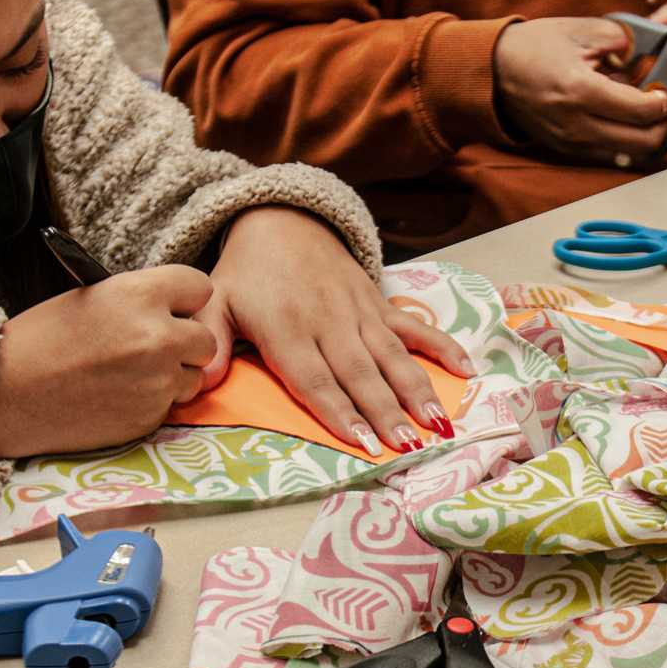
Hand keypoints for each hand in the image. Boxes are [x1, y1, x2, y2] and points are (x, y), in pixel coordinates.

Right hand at [0, 266, 217, 458]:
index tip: (171, 308)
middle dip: (185, 343)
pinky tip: (117, 396)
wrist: (7, 393)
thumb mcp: (92, 298)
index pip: (199, 287)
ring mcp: (156, 380)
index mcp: (139, 295)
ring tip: (129, 373)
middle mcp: (156, 337)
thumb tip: (175, 309)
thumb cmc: (41, 340)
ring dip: (173, 376)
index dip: (184, 299)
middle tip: (154, 346)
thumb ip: (139, 300)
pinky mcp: (149, 416)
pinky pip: (170, 405)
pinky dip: (151, 402)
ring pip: (194, 376)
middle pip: (205, 338)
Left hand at [200, 207, 474, 455]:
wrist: (281, 220)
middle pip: (360, 375)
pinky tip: (466, 370)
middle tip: (408, 447)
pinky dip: (442, 346)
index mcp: (286, 328)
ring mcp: (359, 312)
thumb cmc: (246, 274)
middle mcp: (328, 322)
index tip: (362, 443)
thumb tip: (200, 380)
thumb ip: (210, 340)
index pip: (315, 379)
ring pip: (392, 357)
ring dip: (416, 391)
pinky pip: (415, 327)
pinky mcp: (378, 301)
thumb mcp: (216, 301)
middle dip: (385, 413)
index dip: (339, 412)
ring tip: (437, 424)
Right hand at [493, 2, 666, 166]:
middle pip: (645, 142)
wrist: (492, 72)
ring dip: (652, 131)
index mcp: (580, 92)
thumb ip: (634, 31)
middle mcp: (577, 126)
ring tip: (656, 102)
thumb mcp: (585, 30)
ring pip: (632, 153)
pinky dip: (630, 135)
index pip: (644, 110)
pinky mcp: (570, 150)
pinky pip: (613, 152)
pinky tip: (630, 112)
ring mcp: (573, 144)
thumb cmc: (536, 47)